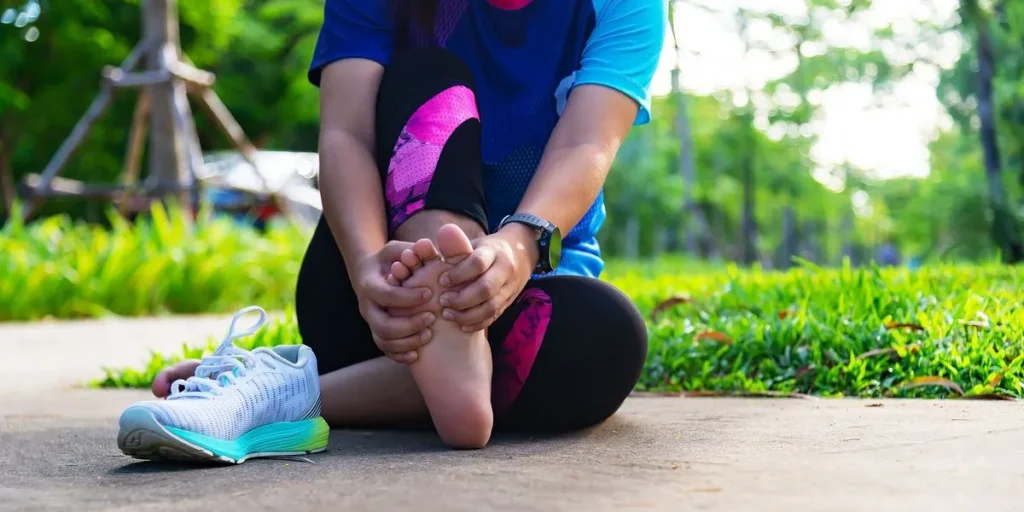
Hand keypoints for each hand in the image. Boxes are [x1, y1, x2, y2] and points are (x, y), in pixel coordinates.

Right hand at [352, 241, 436, 362]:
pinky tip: (418, 354)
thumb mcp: (398, 249)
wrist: (371, 273)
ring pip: (383, 340)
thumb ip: (412, 250)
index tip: (430, 293)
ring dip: (407, 341)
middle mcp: (367, 306)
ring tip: (429, 334)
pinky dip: (399, 355)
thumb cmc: (390, 259)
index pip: (386, 295)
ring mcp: (371, 322)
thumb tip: (427, 245)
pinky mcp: (377, 332)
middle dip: (408, 324)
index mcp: (370, 284)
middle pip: (382, 324)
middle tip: (432, 317)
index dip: (407, 297)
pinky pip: (385, 350)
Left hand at [437, 223, 537, 330]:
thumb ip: (455, 248)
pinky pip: (494, 316)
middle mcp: (505, 270)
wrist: (522, 254)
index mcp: (494, 252)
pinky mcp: (509, 302)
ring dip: (467, 314)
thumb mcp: (475, 242)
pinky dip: (477, 323)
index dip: (458, 274)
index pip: (477, 263)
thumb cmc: (488, 249)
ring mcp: (509, 288)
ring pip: (491, 306)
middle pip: (485, 288)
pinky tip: (461, 326)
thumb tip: (425, 247)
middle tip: (442, 301)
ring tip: (448, 314)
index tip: (441, 280)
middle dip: (461, 298)